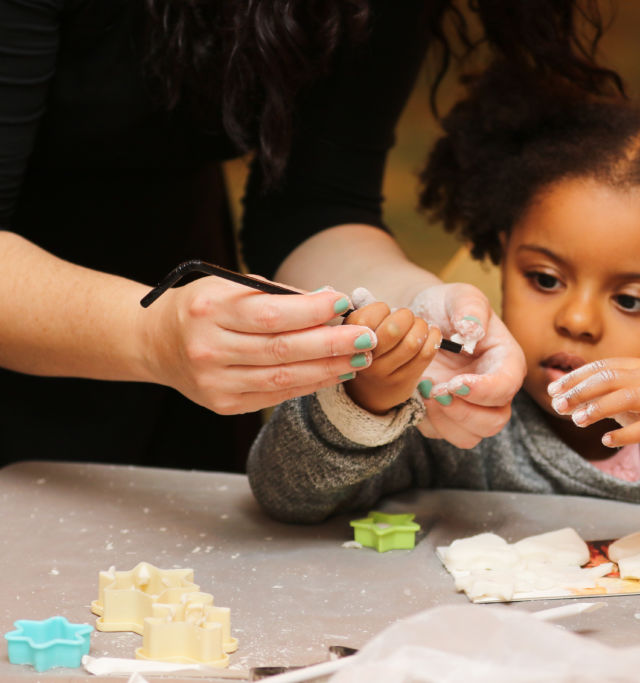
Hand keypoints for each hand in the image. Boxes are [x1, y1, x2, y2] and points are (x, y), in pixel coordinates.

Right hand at [142, 277, 375, 413]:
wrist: (156, 342)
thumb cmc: (204, 308)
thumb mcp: (230, 288)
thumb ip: (277, 295)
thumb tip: (330, 299)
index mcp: (209, 309)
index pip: (271, 313)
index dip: (312, 311)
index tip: (344, 302)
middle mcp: (208, 347)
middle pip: (282, 349)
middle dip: (332, 343)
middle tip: (367, 337)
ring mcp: (214, 380)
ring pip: (283, 377)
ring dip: (328, 368)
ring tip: (360, 358)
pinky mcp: (222, 403)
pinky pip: (275, 394)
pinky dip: (310, 384)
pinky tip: (335, 373)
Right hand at [343, 302, 441, 414]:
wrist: (370, 392)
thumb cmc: (367, 350)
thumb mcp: (357, 331)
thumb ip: (363, 312)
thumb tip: (361, 292)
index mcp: (349, 341)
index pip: (369, 316)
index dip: (383, 309)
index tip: (385, 313)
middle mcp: (365, 360)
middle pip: (394, 329)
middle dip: (406, 315)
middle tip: (407, 317)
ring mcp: (386, 373)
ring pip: (413, 342)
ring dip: (421, 326)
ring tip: (419, 326)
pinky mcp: (405, 381)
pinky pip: (426, 354)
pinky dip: (434, 337)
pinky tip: (431, 333)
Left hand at [409, 283, 525, 448]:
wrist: (420, 318)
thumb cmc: (445, 306)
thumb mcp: (459, 295)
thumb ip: (470, 307)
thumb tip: (473, 329)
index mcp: (505, 361)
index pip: (505, 387)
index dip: (483, 390)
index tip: (455, 382)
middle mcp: (493, 390)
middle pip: (494, 422)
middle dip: (464, 412)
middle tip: (436, 390)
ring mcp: (471, 407)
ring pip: (469, 436)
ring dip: (445, 421)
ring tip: (424, 392)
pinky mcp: (447, 417)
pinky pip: (441, 434)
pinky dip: (427, 422)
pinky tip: (415, 396)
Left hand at [546, 358, 639, 459]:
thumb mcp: (623, 396)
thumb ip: (597, 394)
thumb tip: (559, 397)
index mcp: (637, 367)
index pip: (601, 367)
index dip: (575, 378)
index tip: (553, 390)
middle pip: (611, 379)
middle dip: (581, 391)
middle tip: (559, 406)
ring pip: (627, 398)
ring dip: (599, 408)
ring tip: (577, 420)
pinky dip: (623, 435)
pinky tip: (605, 440)